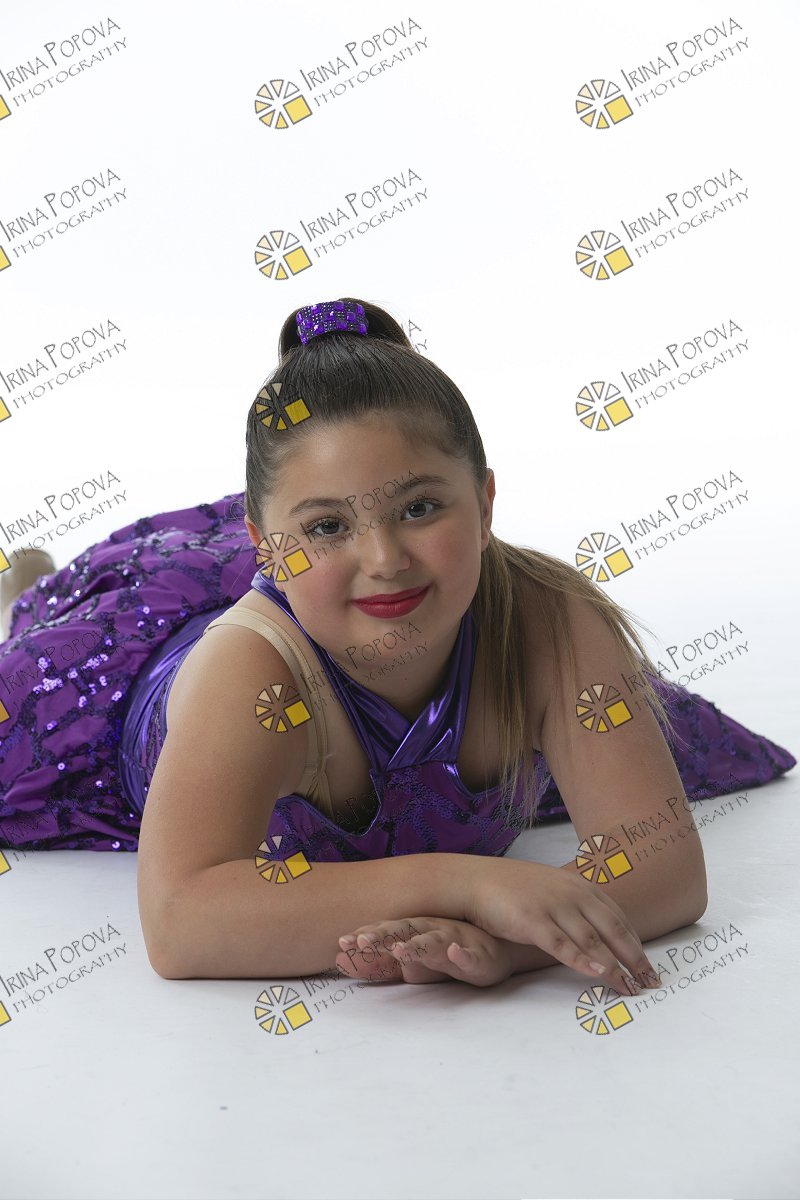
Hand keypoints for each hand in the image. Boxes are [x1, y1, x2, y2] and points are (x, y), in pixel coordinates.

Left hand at [334, 916, 515, 987]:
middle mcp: (429, 932)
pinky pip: (468, 955)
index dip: (364, 938)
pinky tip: (453, 952)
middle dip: (383, 935)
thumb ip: (377, 964)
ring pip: (433, 941)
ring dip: (416, 945)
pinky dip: (460, 954)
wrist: (492, 954)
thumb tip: (340, 962)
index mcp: (412, 933)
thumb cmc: (443, 956)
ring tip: (400, 950)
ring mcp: (453, 942)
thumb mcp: (407, 964)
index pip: (384, 933)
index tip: (341, 944)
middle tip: (361, 941)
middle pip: (403, 932)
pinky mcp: (476, 957)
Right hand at [466, 859, 660, 997]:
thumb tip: (599, 928)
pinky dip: (582, 960)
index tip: (648, 967)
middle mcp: (572, 895)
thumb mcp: (554, 888)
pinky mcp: (532, 921)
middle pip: (614, 930)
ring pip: (593, 940)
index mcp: (580, 887)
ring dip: (615, 967)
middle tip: (650, 983)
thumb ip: (577, 904)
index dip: (636, 944)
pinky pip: (562, 944)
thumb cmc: (515, 888)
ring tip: (630, 988)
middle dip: (635, 959)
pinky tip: (598, 973)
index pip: (618, 919)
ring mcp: (553, 907)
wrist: (477, 879)